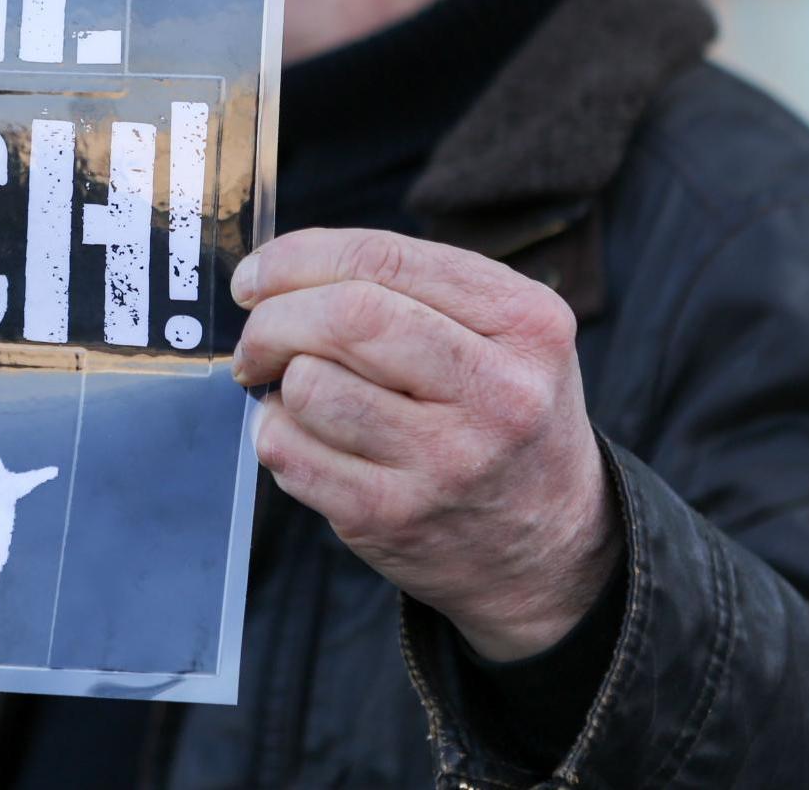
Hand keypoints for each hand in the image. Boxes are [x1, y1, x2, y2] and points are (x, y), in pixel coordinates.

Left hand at [230, 228, 619, 659]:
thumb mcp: (503, 333)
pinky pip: (289, 453)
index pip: (383, 260)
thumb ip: (408, 288)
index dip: (295, 259)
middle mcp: (498, 391)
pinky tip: (308, 439)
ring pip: (309, 386)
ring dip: (279, 384)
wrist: (553, 549)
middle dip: (273, 319)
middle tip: (256, 338)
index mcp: (525, 322)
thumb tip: (272, 275)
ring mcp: (447, 461)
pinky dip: (277, 434)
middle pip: (346, 317)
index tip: (255, 277)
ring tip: (302, 395)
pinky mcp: (394, 516)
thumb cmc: (502, 415)